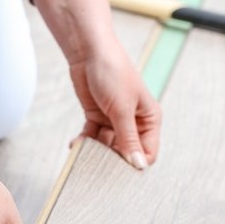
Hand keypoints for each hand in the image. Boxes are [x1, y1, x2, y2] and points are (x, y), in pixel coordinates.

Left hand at [69, 45, 161, 168]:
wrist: (89, 53)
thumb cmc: (113, 73)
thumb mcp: (122, 109)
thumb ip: (128, 138)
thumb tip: (138, 164)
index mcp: (149, 119)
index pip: (147, 152)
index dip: (134, 163)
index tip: (116, 170)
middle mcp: (134, 123)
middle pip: (125, 152)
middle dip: (111, 159)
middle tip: (95, 163)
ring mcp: (114, 121)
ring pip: (107, 147)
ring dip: (94, 151)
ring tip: (82, 151)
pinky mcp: (97, 118)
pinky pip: (92, 137)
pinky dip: (84, 142)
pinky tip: (75, 143)